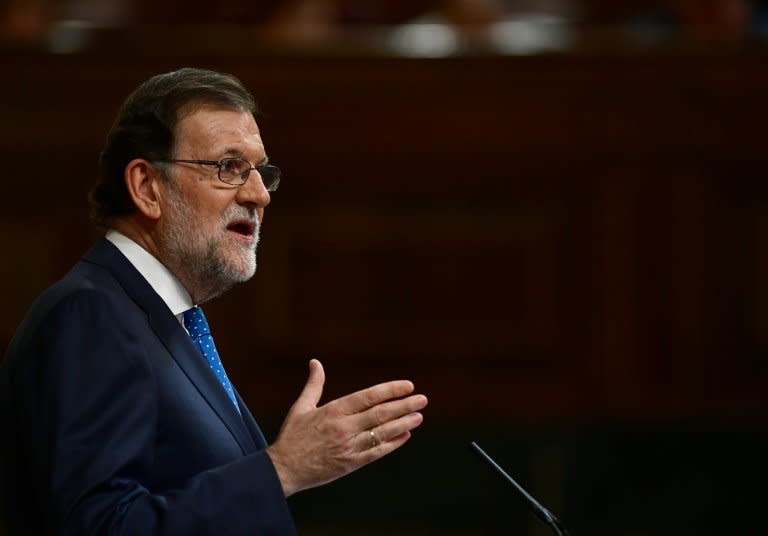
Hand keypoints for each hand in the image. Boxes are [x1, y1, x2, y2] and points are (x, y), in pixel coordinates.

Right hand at [266, 359, 427, 496]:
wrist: (283, 469)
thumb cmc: (292, 436)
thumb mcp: (301, 407)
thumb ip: (314, 384)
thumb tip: (315, 362)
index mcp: (334, 410)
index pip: (368, 396)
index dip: (390, 390)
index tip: (407, 386)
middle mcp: (344, 427)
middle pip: (380, 414)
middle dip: (404, 405)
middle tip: (423, 399)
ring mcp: (349, 446)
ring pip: (382, 433)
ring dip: (403, 424)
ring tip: (419, 416)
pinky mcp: (351, 463)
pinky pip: (376, 452)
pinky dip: (392, 444)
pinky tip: (405, 435)